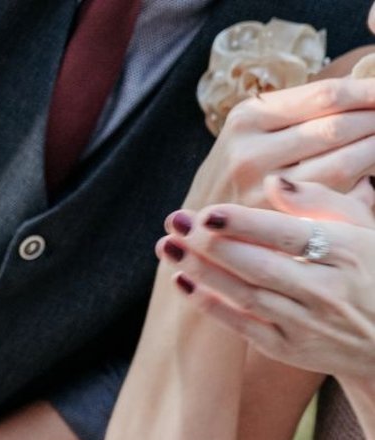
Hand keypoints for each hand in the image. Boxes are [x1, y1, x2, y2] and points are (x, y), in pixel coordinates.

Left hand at [157, 176, 374, 379]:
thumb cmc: (373, 269)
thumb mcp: (364, 229)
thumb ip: (320, 203)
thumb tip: (274, 181)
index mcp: (348, 253)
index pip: (288, 235)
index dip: (245, 223)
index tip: (208, 211)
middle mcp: (326, 291)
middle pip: (258, 266)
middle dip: (211, 244)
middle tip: (175, 222)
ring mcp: (306, 323)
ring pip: (244, 294)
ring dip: (202, 271)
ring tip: (168, 246)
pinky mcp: (288, 348)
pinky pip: (241, 325)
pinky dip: (209, 304)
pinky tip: (181, 280)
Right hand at [186, 78, 374, 208]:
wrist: (196, 234)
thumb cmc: (237, 179)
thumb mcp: (251, 136)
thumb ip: (297, 116)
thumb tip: (364, 95)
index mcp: (248, 118)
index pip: (326, 94)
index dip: (370, 91)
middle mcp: (250, 150)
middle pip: (339, 125)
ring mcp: (262, 187)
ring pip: (345, 160)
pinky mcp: (276, 220)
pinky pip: (338, 194)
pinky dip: (364, 182)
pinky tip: (371, 177)